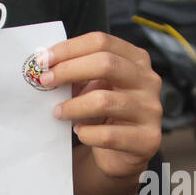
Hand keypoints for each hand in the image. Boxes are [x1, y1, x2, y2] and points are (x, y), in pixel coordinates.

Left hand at [38, 32, 161, 179]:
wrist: (123, 152)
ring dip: (73, 106)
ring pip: (105, 101)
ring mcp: (151, 110)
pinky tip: (81, 132)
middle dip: (69, 70)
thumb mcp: (95, 86)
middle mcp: (149, 81)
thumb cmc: (106, 113)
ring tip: (58, 112)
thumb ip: (79, 72)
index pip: (102, 42)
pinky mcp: (148, 139)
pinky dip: (87, 134)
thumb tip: (48, 64)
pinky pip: (109, 135)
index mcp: (137, 60)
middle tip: (45, 81)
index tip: (44, 59)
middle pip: (106, 64)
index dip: (69, 48)